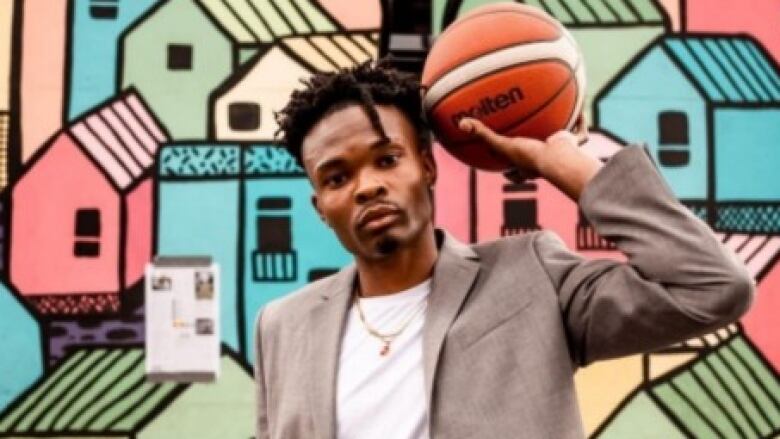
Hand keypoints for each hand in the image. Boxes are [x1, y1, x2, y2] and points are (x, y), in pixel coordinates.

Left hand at [458, 114, 588, 182]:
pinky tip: (579, 106)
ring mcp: (560, 156)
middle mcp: (543, 164)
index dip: (508, 172)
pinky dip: (580, 121)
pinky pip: (579, 133)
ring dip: (559, 137)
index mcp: (526, 168)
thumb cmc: (530, 157)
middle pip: (535, 164)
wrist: (558, 159)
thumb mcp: (502, 144)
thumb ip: (482, 134)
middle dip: (533, 156)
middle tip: (528, 145)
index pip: (513, 174)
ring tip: (557, 123)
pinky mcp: (574, 145)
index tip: (503, 165)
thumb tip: (461, 124)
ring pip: (559, 147)